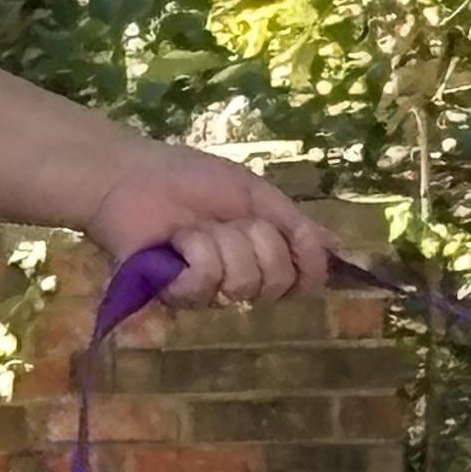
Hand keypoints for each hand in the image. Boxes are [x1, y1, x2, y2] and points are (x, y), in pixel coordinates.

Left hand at [81, 140, 335, 307]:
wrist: (130, 174)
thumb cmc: (188, 178)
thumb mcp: (255, 193)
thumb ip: (297, 224)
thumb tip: (340, 248)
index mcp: (264, 259)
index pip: (305, 281)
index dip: (306, 262)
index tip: (296, 236)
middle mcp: (243, 282)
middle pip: (279, 281)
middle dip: (257, 239)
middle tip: (228, 220)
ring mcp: (213, 294)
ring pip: (244, 281)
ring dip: (221, 241)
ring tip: (194, 227)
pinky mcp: (180, 297)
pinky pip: (208, 282)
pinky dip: (195, 250)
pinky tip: (176, 240)